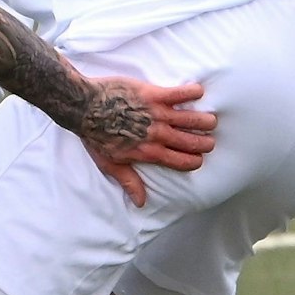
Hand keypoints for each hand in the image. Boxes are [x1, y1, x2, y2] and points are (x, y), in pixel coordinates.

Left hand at [71, 79, 215, 206]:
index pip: (181, 162)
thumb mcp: (110, 164)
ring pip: (190, 119)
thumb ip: (129, 181)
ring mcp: (156, 114)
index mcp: (149, 153)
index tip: (199, 158)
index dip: (194, 161)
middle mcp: (157, 135)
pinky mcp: (152, 94)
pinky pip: (179, 94)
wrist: (83, 107)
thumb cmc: (94, 136)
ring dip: (204, 120)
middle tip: (210, 140)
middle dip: (205, 143)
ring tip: (211, 121)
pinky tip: (199, 92)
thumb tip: (140, 202)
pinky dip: (192, 92)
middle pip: (191, 142)